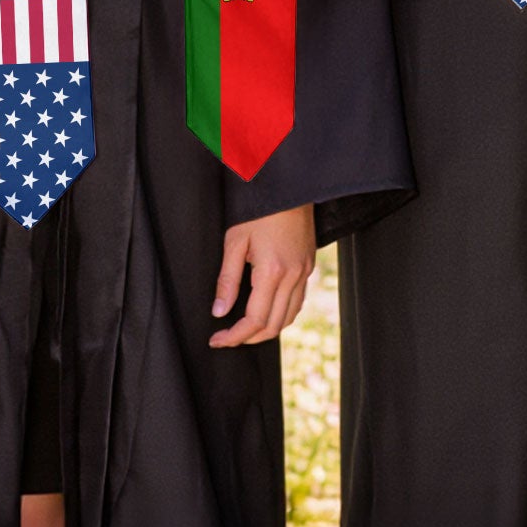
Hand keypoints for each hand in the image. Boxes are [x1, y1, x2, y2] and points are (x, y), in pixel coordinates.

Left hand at [209, 203, 315, 347]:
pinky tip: (267, 310)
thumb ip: (227, 280)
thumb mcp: (235, 241)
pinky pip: (298, 301)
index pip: (254, 320)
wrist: (289, 186)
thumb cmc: (260, 209)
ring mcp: (304, 271)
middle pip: (273, 325)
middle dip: (248, 338)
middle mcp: (293, 275)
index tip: (217, 339)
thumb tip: (219, 311)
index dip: (234, 336)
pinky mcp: (309, 265)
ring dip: (267, 329)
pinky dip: (282, 314)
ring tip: (245, 329)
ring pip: (289, 316)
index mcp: (272, 271)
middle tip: (227, 337)